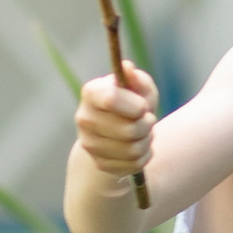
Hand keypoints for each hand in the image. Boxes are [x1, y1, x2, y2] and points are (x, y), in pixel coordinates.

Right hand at [74, 61, 157, 183]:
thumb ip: (136, 78)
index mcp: (91, 93)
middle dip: (147, 125)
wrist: (120, 130)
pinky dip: (144, 155)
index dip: (135, 106)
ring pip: (133, 149)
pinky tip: (139, 146)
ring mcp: (89, 143)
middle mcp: (84, 118)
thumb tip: (127, 68)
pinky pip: (134, 164)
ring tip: (144, 132)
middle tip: (148, 119)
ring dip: (147, 140)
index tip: (144, 107)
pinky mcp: (100, 163)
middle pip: (128, 130)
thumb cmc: (133, 101)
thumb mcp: (139, 86)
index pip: (111, 100)